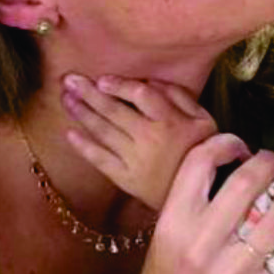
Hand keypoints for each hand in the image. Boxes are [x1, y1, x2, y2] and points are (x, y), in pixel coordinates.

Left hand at [61, 73, 216, 210]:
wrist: (207, 195)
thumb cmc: (206, 151)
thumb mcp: (204, 119)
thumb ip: (179, 96)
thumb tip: (150, 81)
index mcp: (170, 122)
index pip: (141, 95)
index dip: (120, 85)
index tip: (102, 79)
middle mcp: (149, 139)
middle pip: (114, 111)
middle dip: (89, 93)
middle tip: (69, 80)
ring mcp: (135, 160)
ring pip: (103, 132)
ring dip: (82, 114)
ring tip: (66, 99)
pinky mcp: (127, 179)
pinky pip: (101, 161)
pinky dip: (84, 147)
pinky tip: (69, 134)